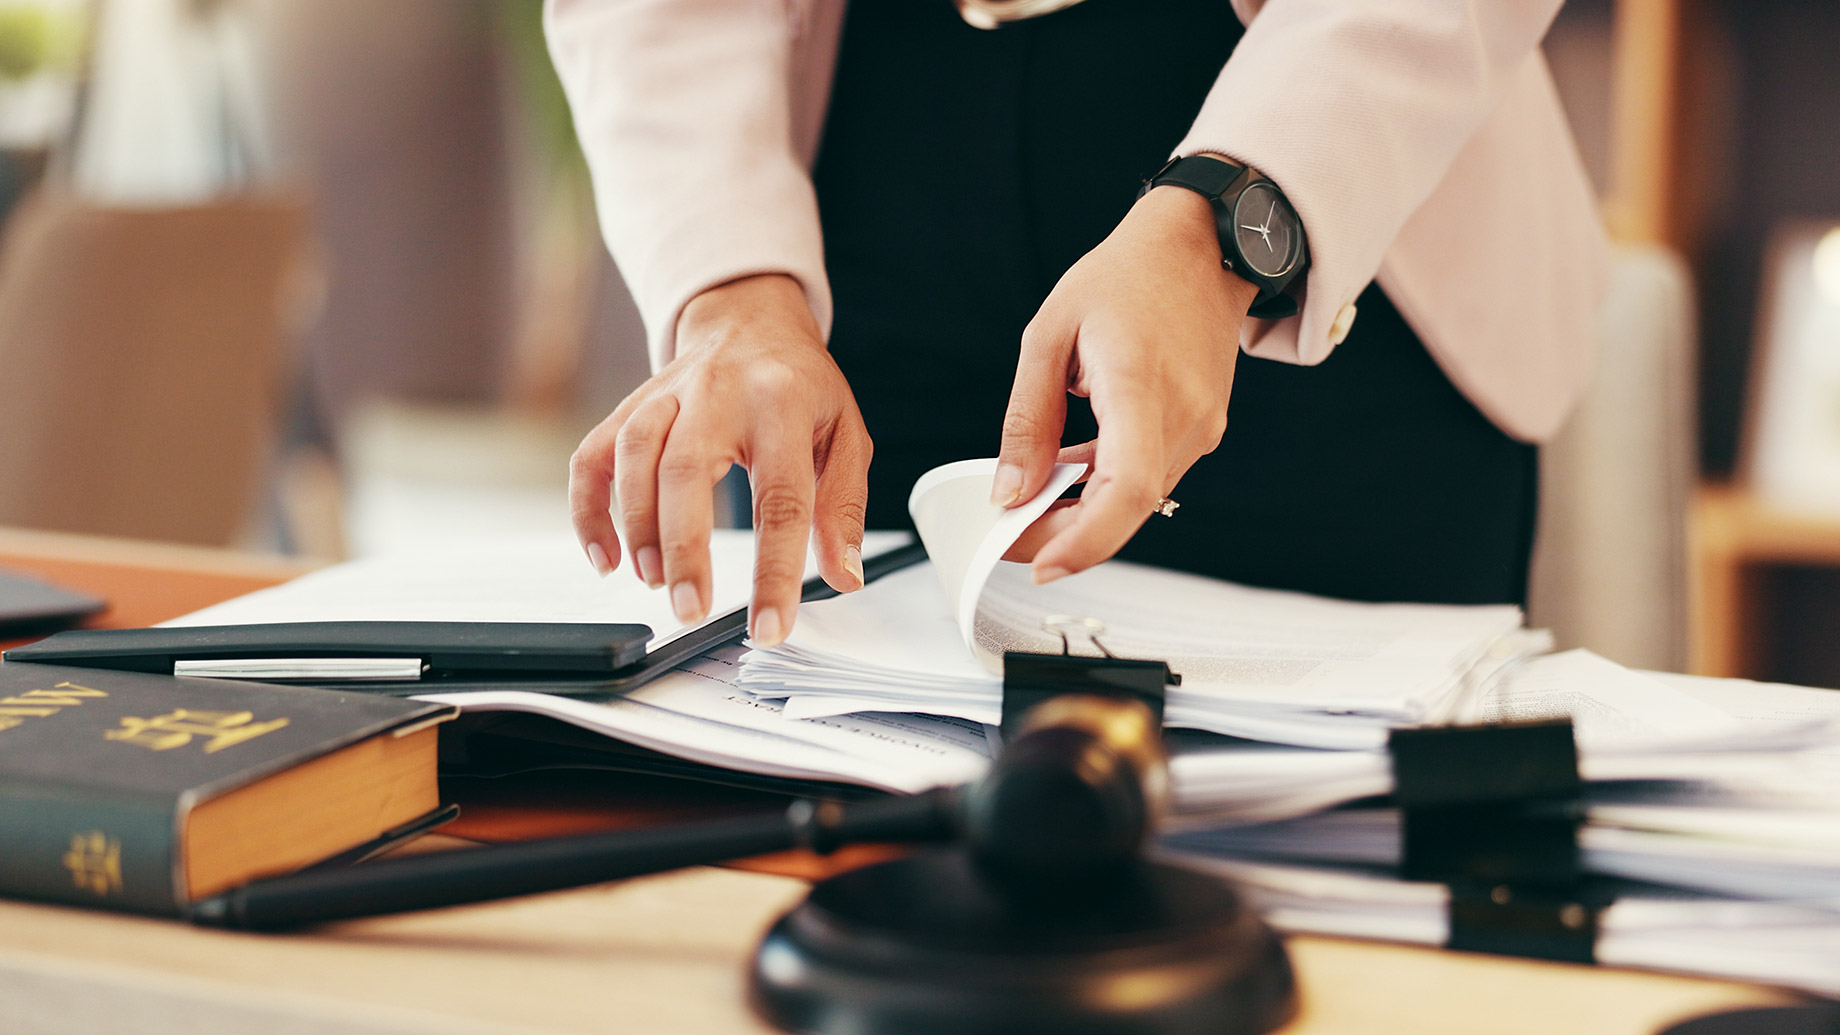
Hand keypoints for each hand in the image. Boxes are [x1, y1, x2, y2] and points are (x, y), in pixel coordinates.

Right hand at [569, 274, 870, 644]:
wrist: (751, 319)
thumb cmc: (801, 386)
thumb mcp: (845, 436)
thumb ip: (843, 507)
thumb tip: (844, 576)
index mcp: (782, 402)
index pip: (780, 497)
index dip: (775, 570)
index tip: (769, 626)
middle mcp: (718, 393)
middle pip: (687, 471)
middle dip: (684, 549)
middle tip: (691, 609)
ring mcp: (666, 396)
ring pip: (634, 456)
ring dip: (637, 527)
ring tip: (652, 581)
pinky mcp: (630, 407)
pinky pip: (592, 457)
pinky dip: (589, 510)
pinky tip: (605, 558)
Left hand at [994, 184, 1258, 578]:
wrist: (1200, 249)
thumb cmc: (1126, 277)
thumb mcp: (1049, 335)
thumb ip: (1027, 420)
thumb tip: (1010, 490)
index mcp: (1141, 382)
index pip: (1127, 487)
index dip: (1086, 540)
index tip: (1041, 564)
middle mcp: (1184, 413)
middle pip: (1127, 508)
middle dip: (1065, 536)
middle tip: (1010, 538)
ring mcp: (1201, 425)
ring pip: (1138, 500)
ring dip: (1083, 513)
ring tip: (1031, 503)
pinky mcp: (1202, 429)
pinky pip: (1150, 476)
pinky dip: (1106, 487)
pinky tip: (1069, 473)